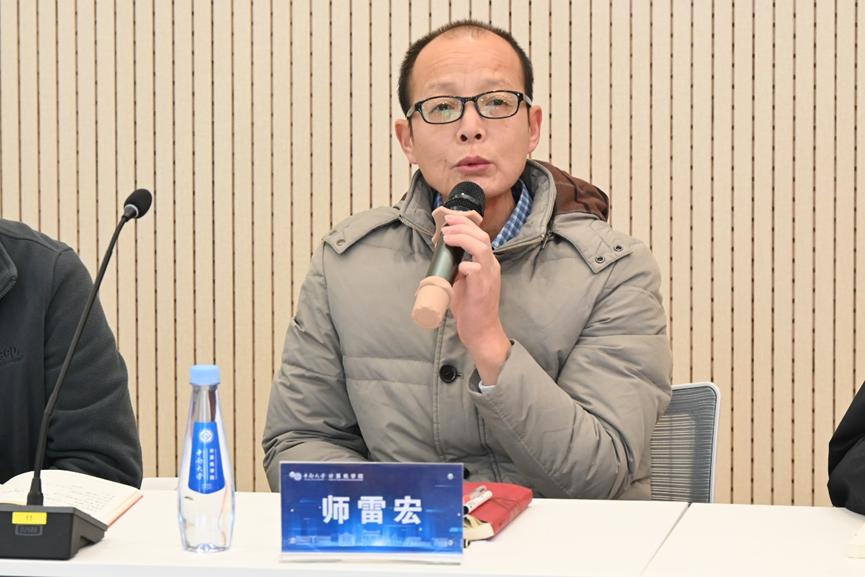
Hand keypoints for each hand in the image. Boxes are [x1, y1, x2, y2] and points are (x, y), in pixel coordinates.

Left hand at [441, 213, 510, 384]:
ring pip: (481, 248)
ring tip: (448, 237)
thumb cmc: (471, 308)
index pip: (480, 236)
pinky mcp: (483, 289)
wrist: (482, 331)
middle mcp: (491, 267)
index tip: (449, 219)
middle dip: (462, 226)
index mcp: (488, 263)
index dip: (465, 224)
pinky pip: (476, 270)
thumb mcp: (463, 282)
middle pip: (482, 237)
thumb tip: (442, 256)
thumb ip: (457, 268)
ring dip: (463, 239)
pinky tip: (458, 266)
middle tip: (446, 223)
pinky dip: (466, 264)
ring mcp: (489, 277)